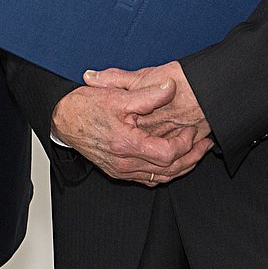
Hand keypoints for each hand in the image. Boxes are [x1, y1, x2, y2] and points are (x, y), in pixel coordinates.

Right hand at [52, 77, 210, 186]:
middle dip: (191, 157)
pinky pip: (149, 179)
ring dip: (182, 167)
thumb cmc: (85, 107)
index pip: (166, 154)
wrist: (62, 120)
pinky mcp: (118, 172)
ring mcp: (121, 170)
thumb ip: (147, 95)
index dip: (184, 144)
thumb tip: (170, 88)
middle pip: (168, 170)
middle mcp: (124, 163)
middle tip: (205, 144)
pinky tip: (174, 163)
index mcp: (126, 144)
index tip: (191, 131)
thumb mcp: (117, 95)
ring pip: (161, 178)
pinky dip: (166, 173)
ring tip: (197, 153)